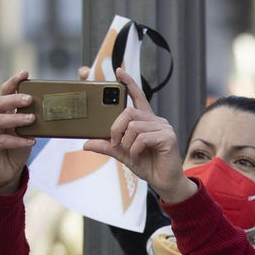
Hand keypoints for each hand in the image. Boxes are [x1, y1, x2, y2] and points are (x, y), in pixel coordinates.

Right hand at [0, 71, 36, 194]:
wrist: (6, 174)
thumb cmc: (16, 150)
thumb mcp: (26, 133)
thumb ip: (31, 122)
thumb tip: (51, 110)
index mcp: (0, 112)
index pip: (4, 92)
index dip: (13, 82)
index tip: (25, 73)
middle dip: (14, 98)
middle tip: (30, 99)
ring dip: (16, 118)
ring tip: (33, 119)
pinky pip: (1, 141)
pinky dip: (17, 141)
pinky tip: (30, 142)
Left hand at [82, 69, 194, 202]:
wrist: (165, 182)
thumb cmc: (148, 165)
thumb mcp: (123, 154)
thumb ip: (107, 146)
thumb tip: (86, 143)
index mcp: (146, 121)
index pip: (138, 97)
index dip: (129, 83)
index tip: (119, 72)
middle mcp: (156, 121)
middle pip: (128, 111)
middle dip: (116, 128)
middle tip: (116, 144)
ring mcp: (163, 128)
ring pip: (134, 125)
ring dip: (126, 143)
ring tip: (130, 154)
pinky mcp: (168, 137)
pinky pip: (142, 137)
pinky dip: (134, 149)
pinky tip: (137, 158)